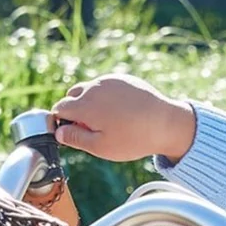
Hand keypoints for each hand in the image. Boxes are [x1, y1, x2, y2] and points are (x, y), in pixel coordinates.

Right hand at [49, 74, 195, 163]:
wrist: (166, 123)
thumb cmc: (132, 138)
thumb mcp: (100, 147)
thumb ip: (75, 139)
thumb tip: (59, 132)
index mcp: (84, 105)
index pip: (60, 108)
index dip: (60, 121)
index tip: (69, 132)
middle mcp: (94, 87)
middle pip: (72, 95)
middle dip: (73, 109)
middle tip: (88, 128)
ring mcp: (110, 80)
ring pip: (89, 88)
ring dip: (90, 102)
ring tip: (106, 121)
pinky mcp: (124, 78)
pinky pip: (106, 85)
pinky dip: (105, 96)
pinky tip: (119, 111)